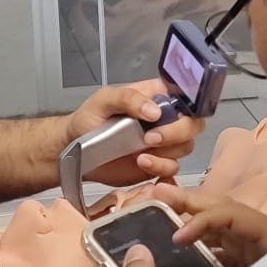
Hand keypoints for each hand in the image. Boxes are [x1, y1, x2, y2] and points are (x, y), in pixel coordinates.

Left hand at [68, 80, 205, 184]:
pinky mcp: (156, 164)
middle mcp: (164, 119)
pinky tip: (143, 165)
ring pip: (185, 148)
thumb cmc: (88, 119)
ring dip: (166, 154)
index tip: (170, 115)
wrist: (74, 150)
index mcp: (156, 96)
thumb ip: (128, 98)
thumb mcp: (104, 100)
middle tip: (150, 138)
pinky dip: (161, 169)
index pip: (186, 97)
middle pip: (192, 124)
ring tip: (140, 155)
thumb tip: (154, 111)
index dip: (186, 107)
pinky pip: (171, 169)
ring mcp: (162, 143)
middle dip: (177, 133)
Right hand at [153, 183, 266, 266]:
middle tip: (153, 193)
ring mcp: (256, 246)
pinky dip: (201, 245)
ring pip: (218, 228)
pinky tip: (183, 250)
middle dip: (187, 201)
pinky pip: (223, 248)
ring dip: (190, 222)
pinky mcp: (254, 261)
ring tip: (159, 216)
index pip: (226, 214)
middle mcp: (259, 233)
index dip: (199, 221)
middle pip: (219, 209)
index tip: (177, 236)